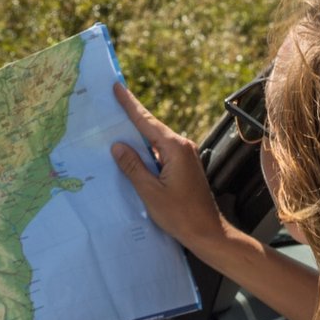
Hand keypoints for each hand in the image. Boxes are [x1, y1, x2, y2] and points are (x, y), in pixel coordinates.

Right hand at [110, 82, 227, 254]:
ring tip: (115, 127)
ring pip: (155, 141)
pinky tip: (131, 154)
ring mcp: (185, 156)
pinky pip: (160, 152)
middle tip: (111, 102)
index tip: (117, 87)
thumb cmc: (180, 215)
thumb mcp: (150, 192)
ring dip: (137, 136)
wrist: (208, 232)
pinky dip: (145, 150)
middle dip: (131, 116)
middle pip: (151, 128)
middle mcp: (182, 147)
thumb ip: (133, 166)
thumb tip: (118, 146)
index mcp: (175, 148)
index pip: (146, 121)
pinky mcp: (184, 167)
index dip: (130, 104)